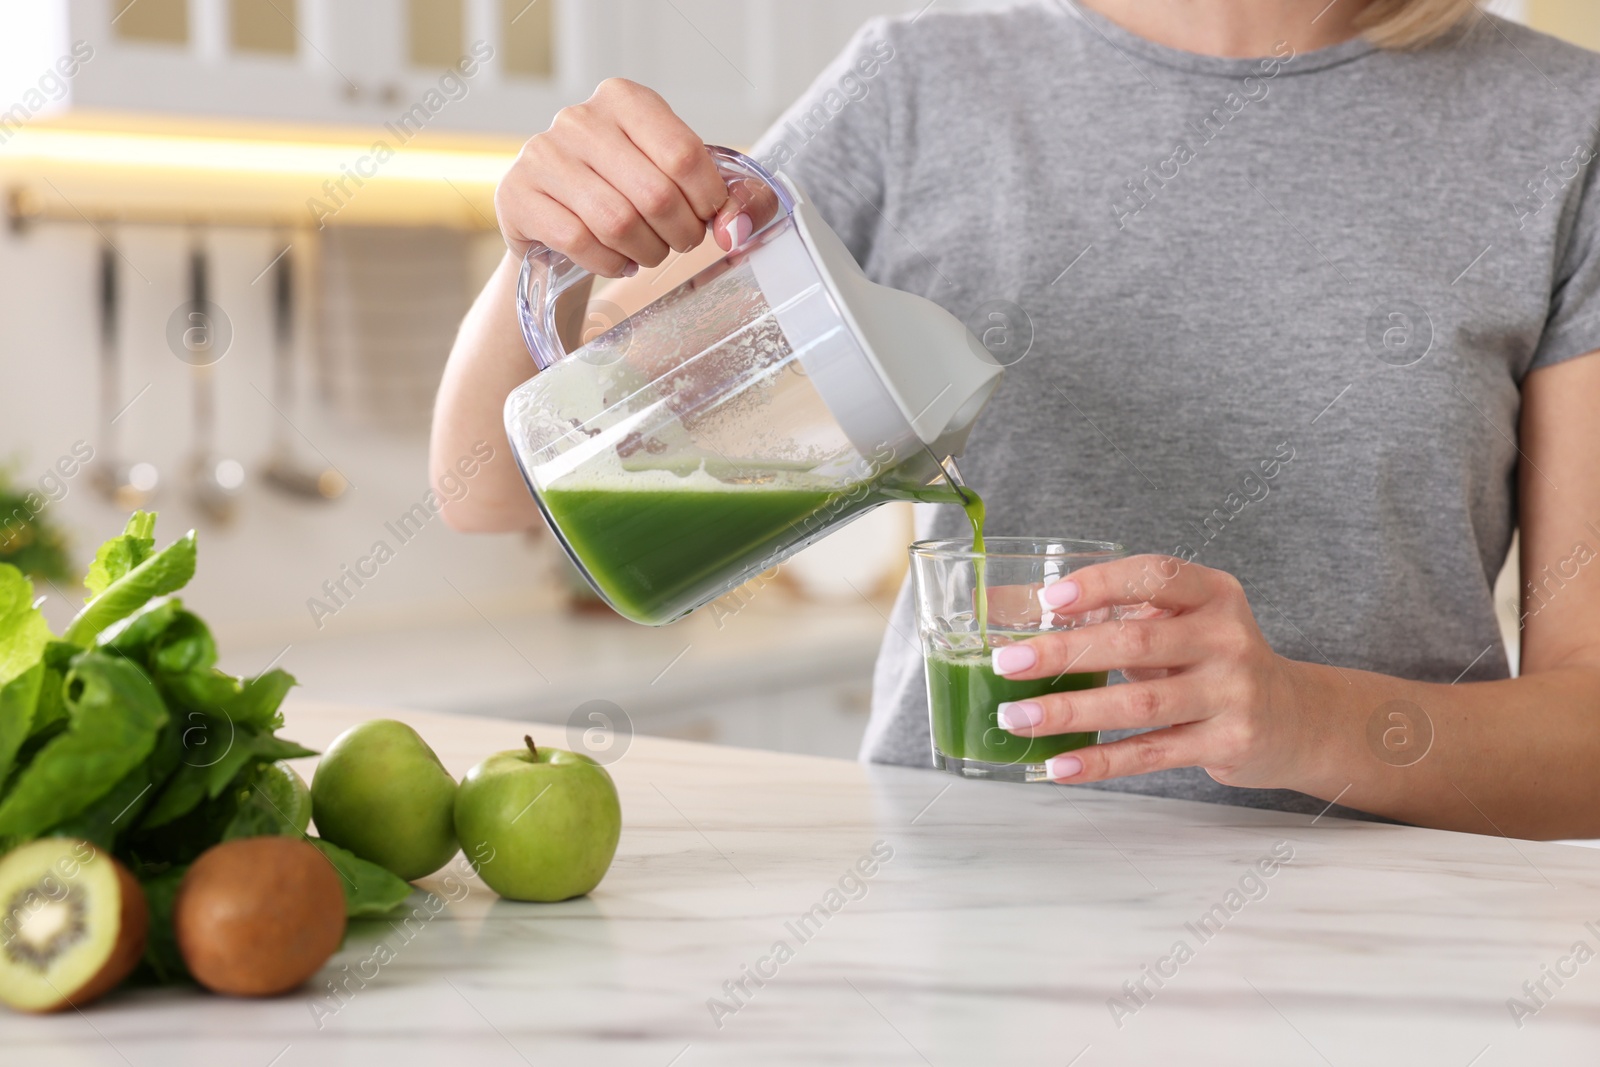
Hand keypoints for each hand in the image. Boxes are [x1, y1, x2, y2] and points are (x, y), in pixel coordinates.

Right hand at [495, 79, 760, 276]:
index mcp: (626, 99)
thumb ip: (733, 199)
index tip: (709, 219)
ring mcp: (542, 155)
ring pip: (616, 221)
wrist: (557, 223)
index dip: (709, 201)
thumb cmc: (630, 196)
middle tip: (678, 244)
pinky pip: (579, 241)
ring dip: (646, 252)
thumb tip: (736, 229)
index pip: (684, 154)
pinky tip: (616, 261)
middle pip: (654, 193)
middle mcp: (579, 119)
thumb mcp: (685, 184)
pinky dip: (609, 263)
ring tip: (648, 253)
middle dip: (680, 234)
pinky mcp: (517, 195)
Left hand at [990, 555, 1313, 787]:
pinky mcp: (1227, 743)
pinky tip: (1057, 763)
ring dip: (1069, 712)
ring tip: (1017, 717)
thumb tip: (1014, 606)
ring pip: (1139, 704)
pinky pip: (1152, 753)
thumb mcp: (1182, 622)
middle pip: (1136, 642)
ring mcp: (1231, 694)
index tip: (1049, 600)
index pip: (1156, 575)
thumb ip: (1117, 611)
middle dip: (1064, 652)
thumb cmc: (1213, 660)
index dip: (1101, 584)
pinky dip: (1100, 761)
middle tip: (1008, 661)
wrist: (1295, 718)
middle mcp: (1227, 639)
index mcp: (1213, 594)